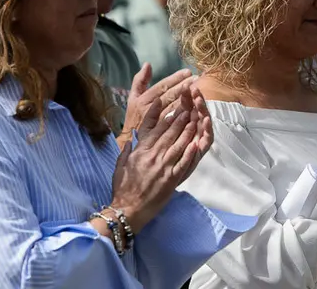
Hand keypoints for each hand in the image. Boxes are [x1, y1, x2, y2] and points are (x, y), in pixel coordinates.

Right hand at [110, 84, 212, 232]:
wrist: (128, 209)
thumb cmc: (122, 188)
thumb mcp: (120, 165)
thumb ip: (126, 151)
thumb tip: (131, 139)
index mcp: (141, 152)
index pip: (154, 129)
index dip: (164, 117)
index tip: (170, 106)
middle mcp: (153, 156)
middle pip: (169, 134)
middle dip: (180, 119)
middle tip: (188, 106)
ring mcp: (163, 168)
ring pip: (178, 145)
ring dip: (187, 131)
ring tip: (195, 119)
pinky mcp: (171, 180)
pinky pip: (182, 164)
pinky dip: (190, 153)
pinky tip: (196, 143)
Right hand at [118, 63, 192, 147]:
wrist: (129, 143)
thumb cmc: (132, 118)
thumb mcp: (132, 98)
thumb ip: (139, 81)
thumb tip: (148, 64)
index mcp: (141, 101)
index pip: (161, 87)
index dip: (175, 79)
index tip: (188, 73)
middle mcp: (147, 112)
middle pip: (170, 98)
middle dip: (185, 88)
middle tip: (197, 80)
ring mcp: (155, 125)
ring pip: (174, 111)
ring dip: (188, 102)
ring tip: (199, 94)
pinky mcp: (161, 139)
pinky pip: (176, 128)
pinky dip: (186, 120)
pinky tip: (197, 115)